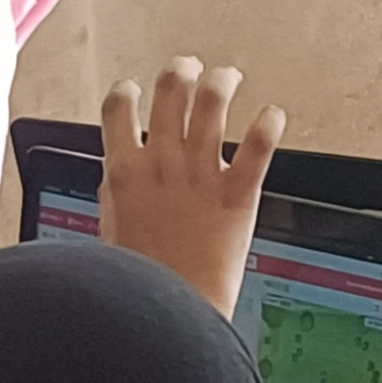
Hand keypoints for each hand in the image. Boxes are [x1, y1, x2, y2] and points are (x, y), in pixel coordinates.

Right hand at [96, 57, 282, 317]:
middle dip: (181, 71)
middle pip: (169, 92)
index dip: (127, 91)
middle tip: (191, 67)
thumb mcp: (108, 234)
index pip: (118, 109)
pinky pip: (258, 146)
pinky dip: (269, 124)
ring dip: (222, 81)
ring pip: (212, 103)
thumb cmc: (135, 285)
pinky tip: (274, 114)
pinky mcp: (237, 194)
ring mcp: (200, 175)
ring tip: (229, 76)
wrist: (165, 314)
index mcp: (123, 171)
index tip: (135, 88)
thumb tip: (116, 181)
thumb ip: (116, 199)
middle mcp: (161, 163)